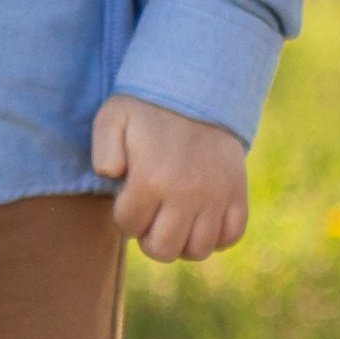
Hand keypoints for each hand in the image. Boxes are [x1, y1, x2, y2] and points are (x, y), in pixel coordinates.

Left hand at [93, 93, 247, 262]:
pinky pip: (232, 235)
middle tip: (149, 217)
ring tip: (173, 221)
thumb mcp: (114, 117)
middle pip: (164, 249)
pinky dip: (217, 237)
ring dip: (182, 242)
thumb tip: (111, 177)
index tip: (128, 198)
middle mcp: (185, 195)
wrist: (199, 88)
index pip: (129, 226)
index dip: (123, 216)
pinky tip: (201, 220)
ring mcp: (215, 197)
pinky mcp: (237, 193)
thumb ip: (102, 150)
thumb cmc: (149, 107)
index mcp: (150, 180)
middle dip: (149, 238)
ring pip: (199, 250)